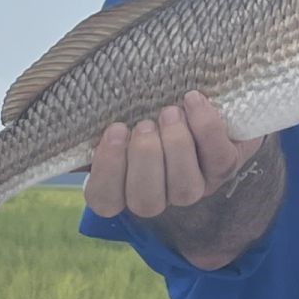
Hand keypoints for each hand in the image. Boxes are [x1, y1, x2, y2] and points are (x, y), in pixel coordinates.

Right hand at [84, 90, 265, 218]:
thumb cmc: (150, 105)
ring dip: (176, 148)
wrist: (206, 96)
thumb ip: (96, 120)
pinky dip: (206, 128)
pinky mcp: (224, 167)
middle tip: (144, 124)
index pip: (104, 200)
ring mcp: (195, 185)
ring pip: (184, 191)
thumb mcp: (121, 110)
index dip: (107, 171)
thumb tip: (74, 117)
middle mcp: (160, 193)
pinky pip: (218, 160)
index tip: (114, 130)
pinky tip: (193, 100)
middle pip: (146, 202)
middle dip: (144, 159)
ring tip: (170, 112)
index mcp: (124, 182)